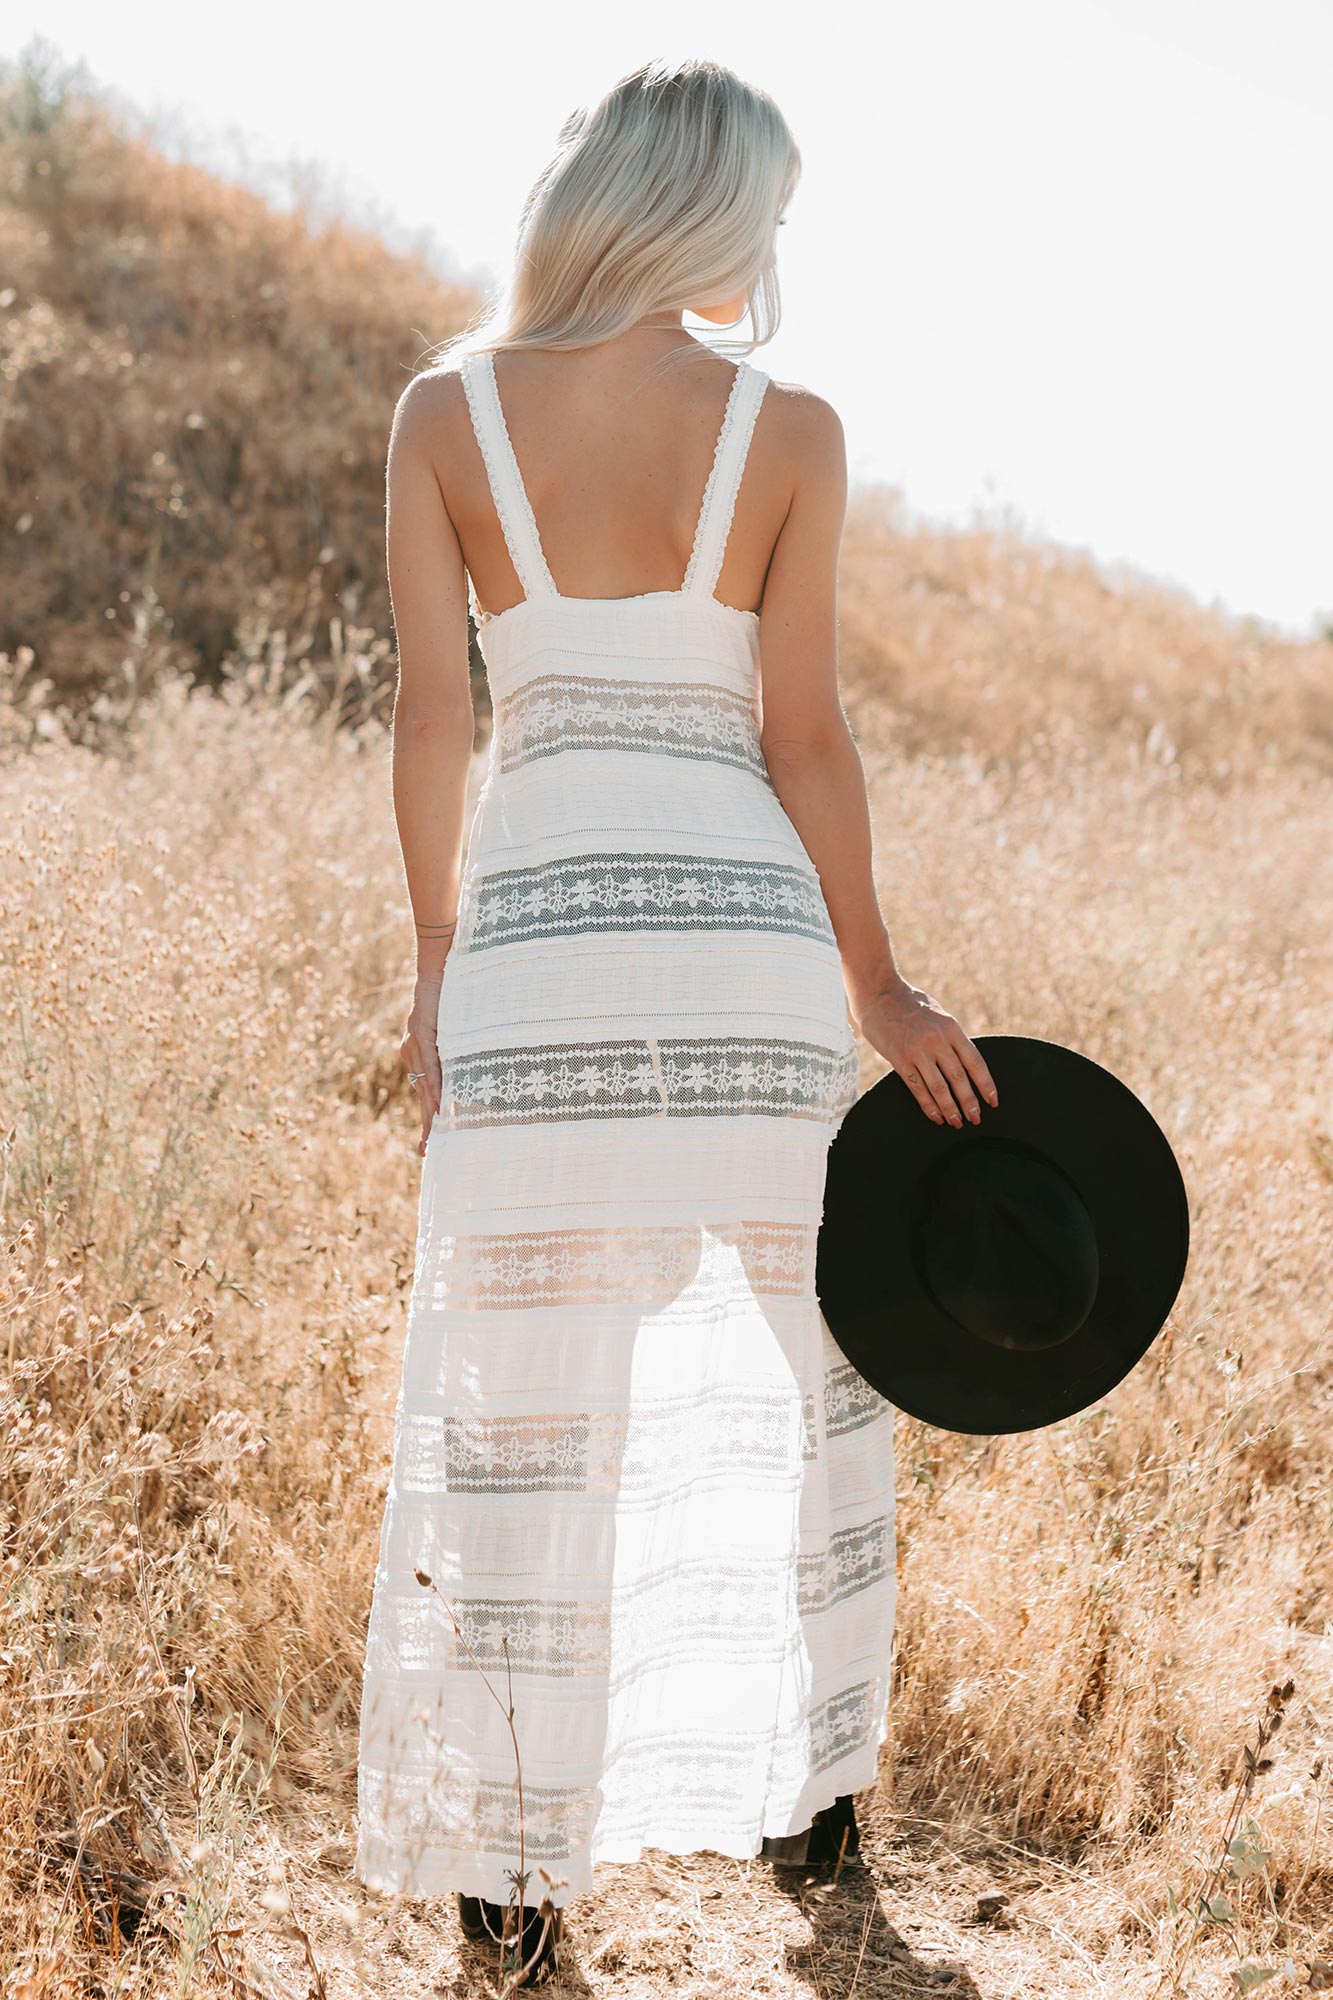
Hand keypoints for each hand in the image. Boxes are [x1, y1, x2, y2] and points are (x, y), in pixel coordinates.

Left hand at [399, 971, 443, 1156]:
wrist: (438, 969)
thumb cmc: (450, 997)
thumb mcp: (453, 1031)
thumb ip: (455, 1052)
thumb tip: (472, 1069)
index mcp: (418, 1053)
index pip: (424, 1091)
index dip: (428, 1116)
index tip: (430, 1142)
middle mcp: (412, 1053)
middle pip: (421, 1096)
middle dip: (426, 1124)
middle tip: (426, 1152)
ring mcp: (415, 1045)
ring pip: (424, 1086)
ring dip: (430, 1112)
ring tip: (433, 1137)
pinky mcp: (422, 1035)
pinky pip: (430, 1067)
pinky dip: (434, 1087)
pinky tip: (437, 1105)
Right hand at [853, 977, 998, 1127]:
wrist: (878, 993)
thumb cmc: (909, 1003)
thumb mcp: (938, 1014)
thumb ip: (950, 1035)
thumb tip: (964, 1059)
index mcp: (951, 1028)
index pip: (975, 1062)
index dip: (986, 1084)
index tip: (992, 1101)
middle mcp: (937, 1040)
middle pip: (959, 1078)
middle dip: (970, 1102)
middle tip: (975, 1119)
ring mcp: (918, 1050)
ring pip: (940, 1087)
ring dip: (950, 1109)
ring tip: (957, 1122)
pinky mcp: (899, 1059)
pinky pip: (918, 1088)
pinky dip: (929, 1105)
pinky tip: (936, 1116)